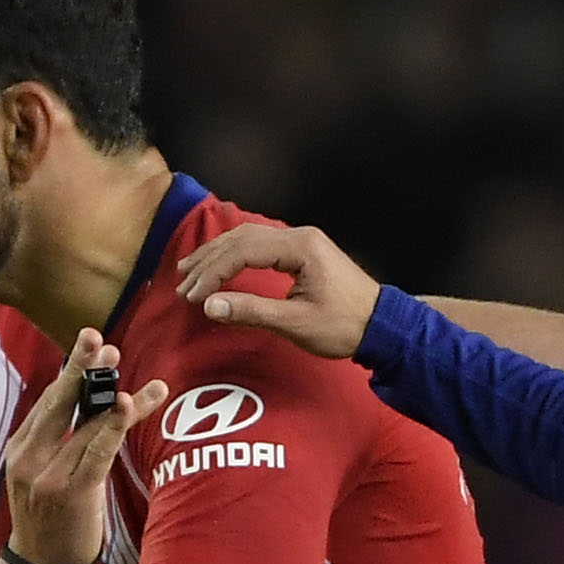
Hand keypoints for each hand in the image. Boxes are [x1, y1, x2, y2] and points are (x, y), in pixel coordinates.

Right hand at [1, 330, 163, 563]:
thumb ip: (58, 442)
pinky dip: (114, 426)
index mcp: (21, 448)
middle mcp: (30, 457)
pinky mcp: (72, 493)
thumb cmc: (49, 520)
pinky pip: (97, 452)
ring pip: (87, 426)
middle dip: (80, 367)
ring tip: (139, 377)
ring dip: (116, 398)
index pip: (50, 402)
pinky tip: (127, 405)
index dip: (72, 371)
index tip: (91, 345)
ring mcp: (49, 475)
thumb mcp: (42, 475)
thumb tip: (89, 404)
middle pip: (59, 402)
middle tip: (98, 338)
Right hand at [172, 221, 381, 359]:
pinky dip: (234, 256)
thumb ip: (252, 311)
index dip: (213, 273)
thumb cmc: (344, 326)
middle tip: (182, 286)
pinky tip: (219, 266)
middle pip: (241, 239)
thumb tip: (210, 306)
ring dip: (217, 256)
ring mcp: (301, 241)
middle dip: (208, 262)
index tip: (193, 297)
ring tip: (189, 273)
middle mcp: (299, 236)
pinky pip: (260, 245)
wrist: (381, 325)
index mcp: (300, 248)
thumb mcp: (296, 323)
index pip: (243, 250)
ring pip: (248, 239)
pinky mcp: (302, 251)